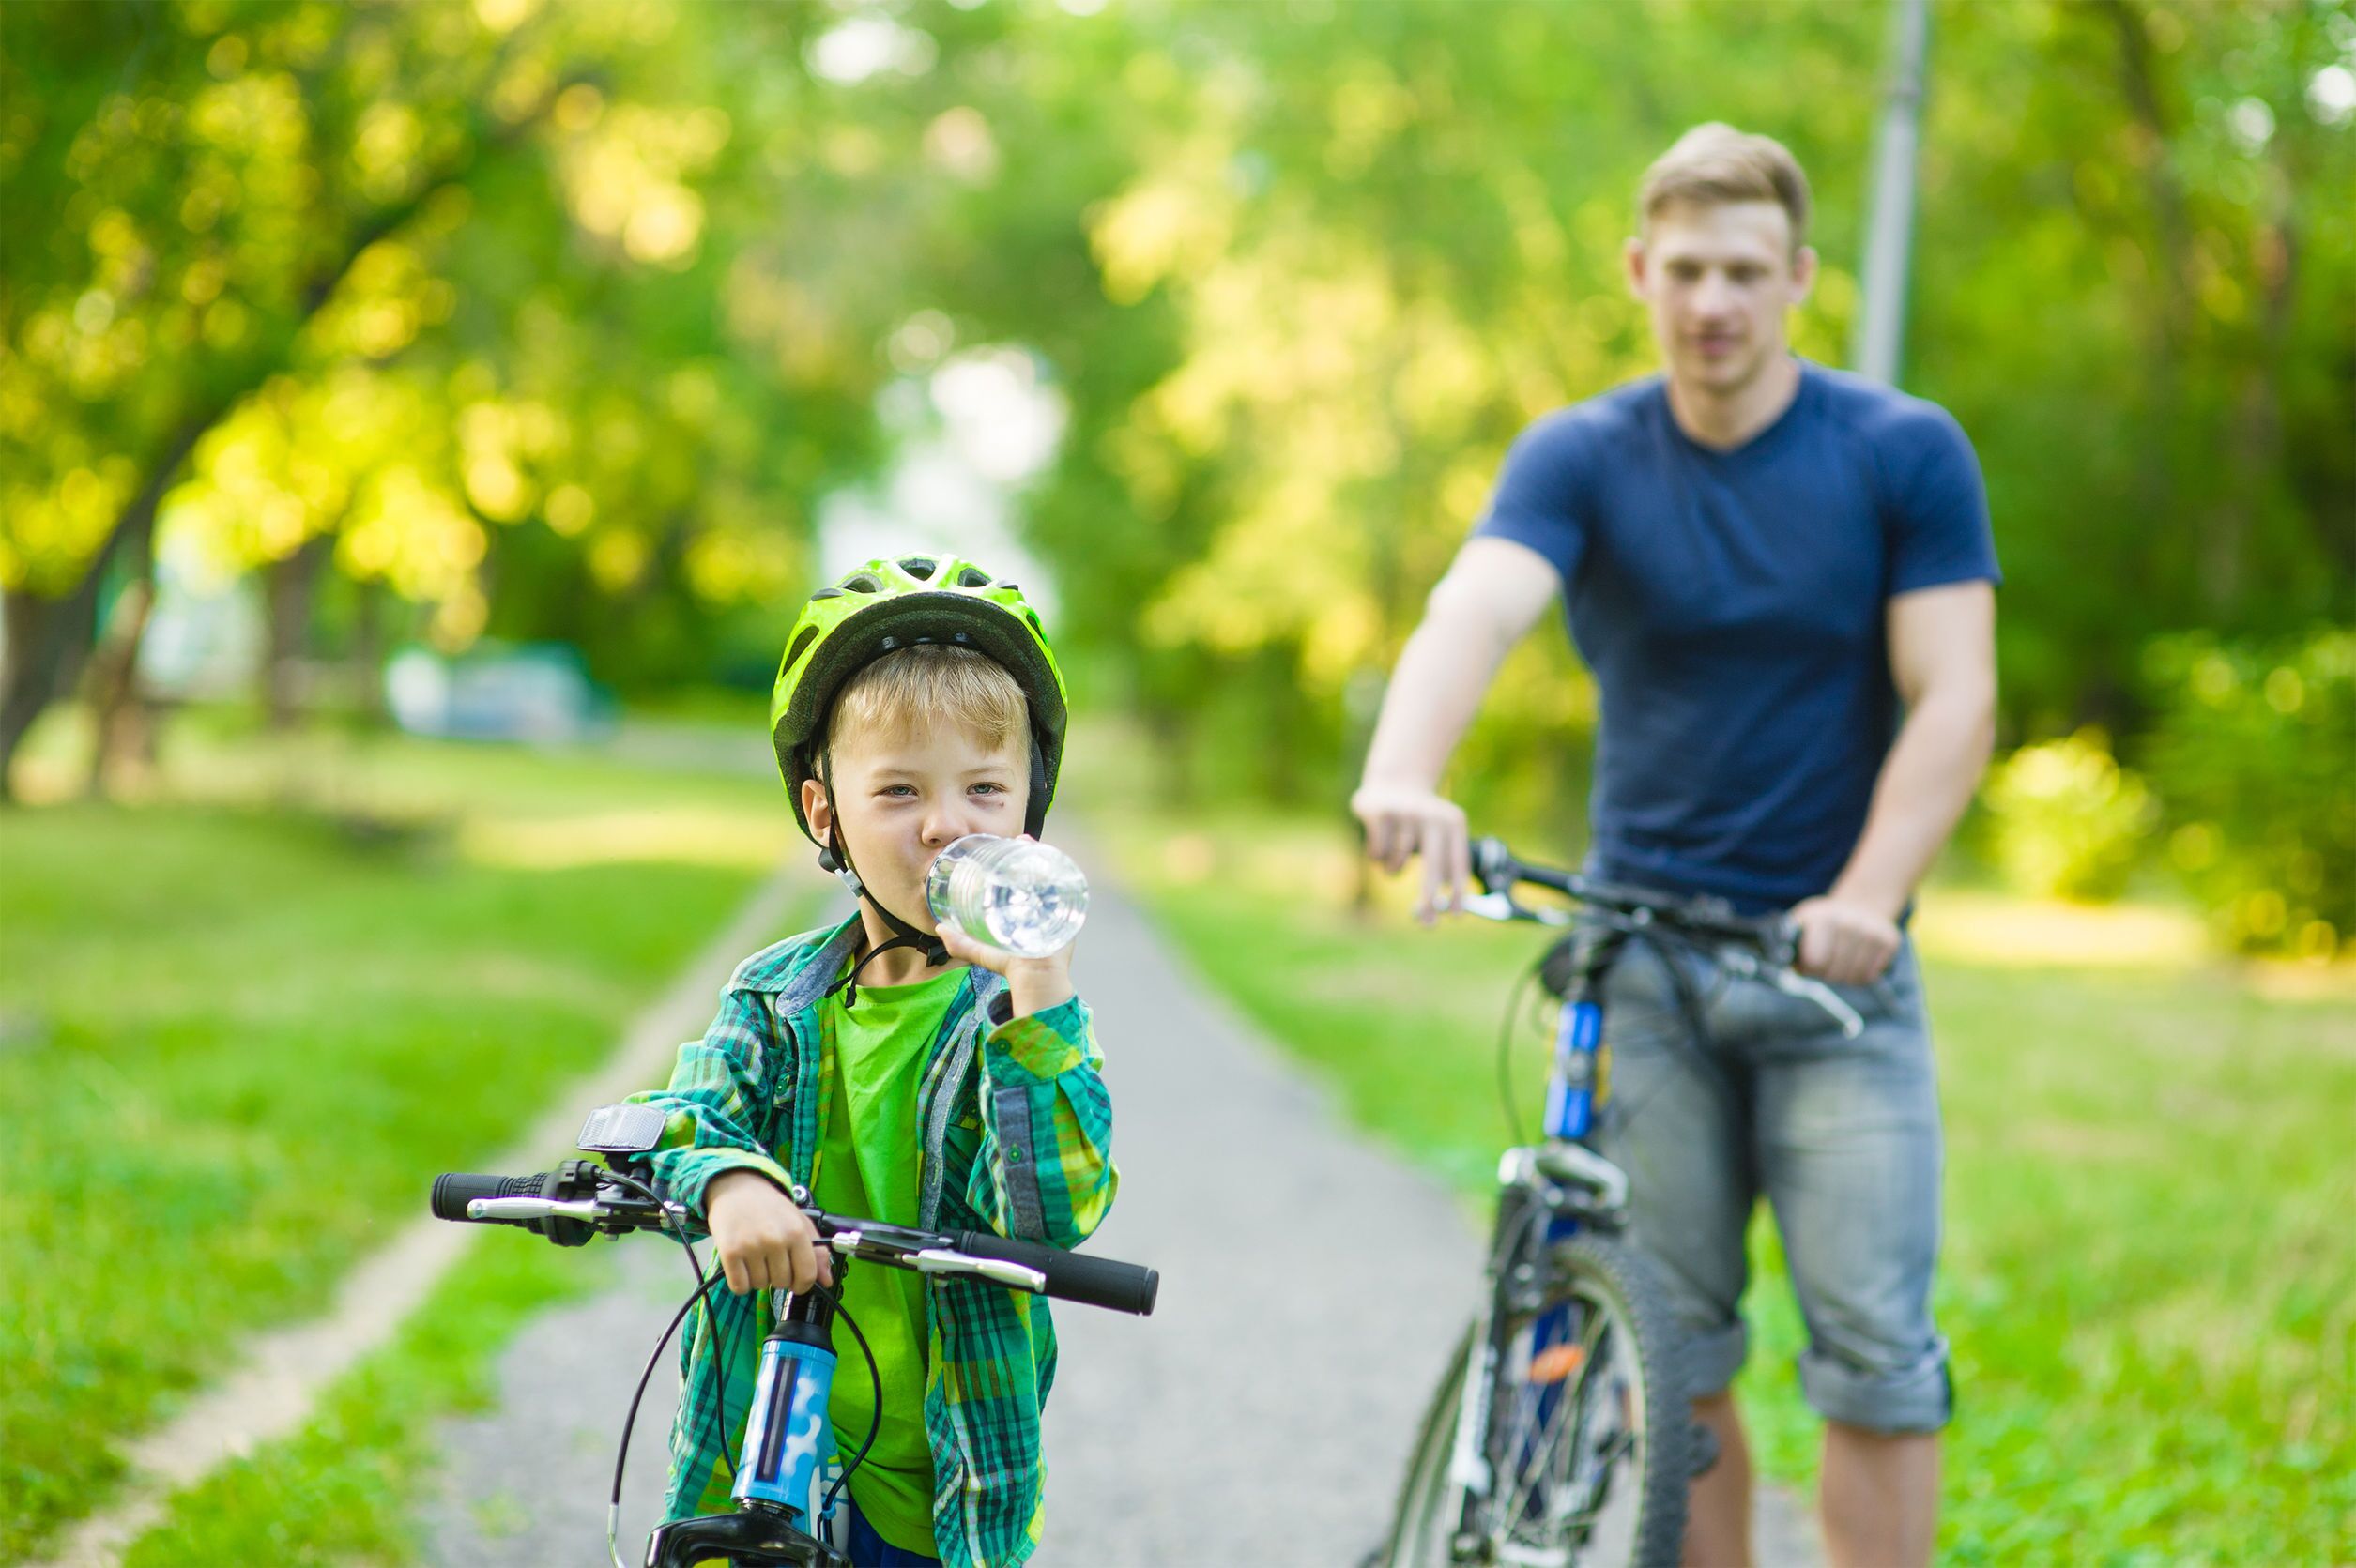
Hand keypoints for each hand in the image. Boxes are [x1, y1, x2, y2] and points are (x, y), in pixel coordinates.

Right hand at [705, 1169, 832, 1295]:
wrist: (736, 1189)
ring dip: (758, 1278)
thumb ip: (817, 1252)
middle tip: (771, 1259)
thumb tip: (827, 1280)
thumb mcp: (799, 1222)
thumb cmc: (770, 1208)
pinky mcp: (729, 1252)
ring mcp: (751, 1246)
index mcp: (797, 1231)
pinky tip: (742, 1265)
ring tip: (756, 1257)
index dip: (803, 1284)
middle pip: (782, 1283)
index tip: (796, 1282)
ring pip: (760, 1286)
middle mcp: (776, 1240)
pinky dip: (741, 1282)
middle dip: (778, 1277)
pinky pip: (739, 1287)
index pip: (807, 1275)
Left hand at [935, 845, 1076, 1020]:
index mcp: (1027, 913)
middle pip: (1040, 873)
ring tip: (1028, 842)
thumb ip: (960, 943)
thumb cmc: (1013, 967)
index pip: (1023, 881)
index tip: (1007, 846)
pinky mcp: (1069, 909)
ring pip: (1053, 874)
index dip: (1017, 862)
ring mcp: (1057, 906)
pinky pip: (1070, 882)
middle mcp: (1043, 907)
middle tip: (1020, 840)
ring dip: (1044, 854)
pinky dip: (1061, 865)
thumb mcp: (983, 952)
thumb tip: (939, 928)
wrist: (1036, 978)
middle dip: (1031, 854)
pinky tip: (1050, 854)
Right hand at [1350, 781, 1467, 924]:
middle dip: (1429, 900)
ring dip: (1393, 869)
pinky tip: (1380, 837)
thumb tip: (1435, 910)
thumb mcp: (1439, 834)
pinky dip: (1377, 855)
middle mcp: (1432, 816)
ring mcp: (1405, 813)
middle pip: (1433, 868)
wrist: (1394, 781)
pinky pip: (1377, 855)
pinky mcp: (1380, 813)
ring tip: (1393, 854)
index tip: (1455, 917)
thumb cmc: (1419, 822)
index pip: (1458, 863)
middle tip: (1428, 923)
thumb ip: (1442, 867)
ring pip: (1397, 865)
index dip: (1458, 893)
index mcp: (1453, 822)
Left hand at [1788, 895, 1901, 986]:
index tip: (1809, 961)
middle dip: (1827, 975)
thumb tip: (1784, 969)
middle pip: (1835, 974)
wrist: (1860, 905)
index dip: (1810, 968)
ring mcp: (1873, 931)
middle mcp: (1851, 923)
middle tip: (1826, 963)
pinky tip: (1857, 959)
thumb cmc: (1822, 923)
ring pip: (1854, 977)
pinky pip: (1871, 975)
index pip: (1816, 962)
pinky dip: (1862, 974)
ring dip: (1844, 976)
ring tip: (1841, 961)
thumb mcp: (1800, 925)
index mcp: (1824, 918)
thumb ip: (1788, 946)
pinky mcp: (1891, 940)